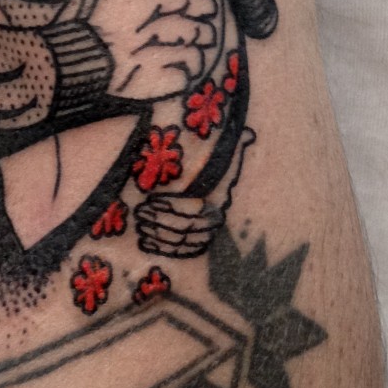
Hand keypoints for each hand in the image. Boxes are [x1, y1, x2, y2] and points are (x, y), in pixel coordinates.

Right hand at [88, 0, 217, 100]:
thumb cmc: (92, 14)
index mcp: (148, 2)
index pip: (189, 2)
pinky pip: (181, 78)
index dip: (204, 5)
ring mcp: (155, 57)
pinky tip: (184, 72)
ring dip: (198, 53)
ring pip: (193, 54)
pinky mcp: (151, 82)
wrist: (75, 58)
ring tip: (198, 53)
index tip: (210, 8)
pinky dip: (185, 75)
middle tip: (208, 33)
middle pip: (195, 30)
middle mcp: (155, 29)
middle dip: (206, 32)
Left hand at [134, 128, 254, 257]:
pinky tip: (144, 241)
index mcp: (218, 201)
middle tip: (140, 211)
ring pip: (181, 242)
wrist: (214, 189)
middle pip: (186, 229)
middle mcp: (214, 221)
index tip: (150, 200)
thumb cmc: (213, 167)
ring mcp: (204, 236)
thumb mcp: (223, 154)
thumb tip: (248, 133)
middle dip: (160, 221)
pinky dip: (160, 249)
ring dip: (157, 235)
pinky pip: (178, 253)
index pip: (195, 210)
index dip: (171, 207)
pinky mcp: (193, 248)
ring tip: (140, 224)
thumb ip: (232, 144)